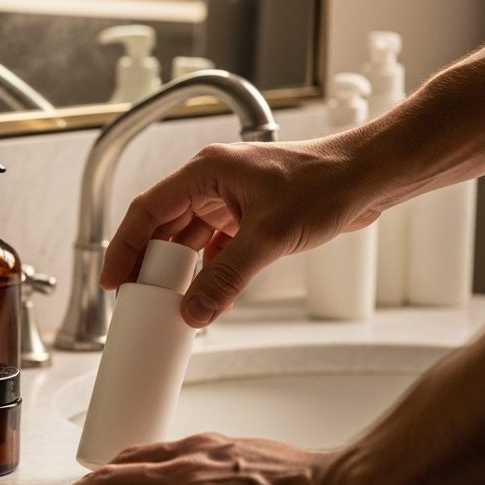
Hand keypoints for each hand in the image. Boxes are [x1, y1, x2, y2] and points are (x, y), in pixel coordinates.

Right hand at [102, 138, 387, 326]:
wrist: (371, 177)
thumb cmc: (327, 184)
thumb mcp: (268, 238)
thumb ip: (226, 278)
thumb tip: (193, 312)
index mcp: (205, 172)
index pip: (148, 211)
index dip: (124, 247)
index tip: (113, 280)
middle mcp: (213, 183)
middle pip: (164, 227)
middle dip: (151, 264)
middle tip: (140, 298)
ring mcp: (232, 199)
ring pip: (190, 240)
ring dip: (183, 272)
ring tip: (174, 302)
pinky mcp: (250, 216)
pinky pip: (217, 248)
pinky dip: (211, 272)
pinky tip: (212, 297)